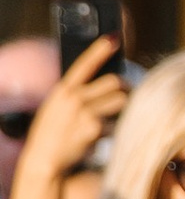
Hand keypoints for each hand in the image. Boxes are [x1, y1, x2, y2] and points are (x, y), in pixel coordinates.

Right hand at [15, 35, 121, 193]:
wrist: (44, 161)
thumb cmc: (51, 135)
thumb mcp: (56, 107)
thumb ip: (75, 95)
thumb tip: (103, 86)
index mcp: (63, 90)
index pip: (85, 63)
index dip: (100, 49)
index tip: (114, 38)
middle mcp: (74, 98)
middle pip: (115, 81)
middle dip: (125, 87)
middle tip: (125, 94)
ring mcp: (86, 112)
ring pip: (121, 100)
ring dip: (123, 108)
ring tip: (113, 117)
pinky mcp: (95, 128)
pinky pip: (117, 123)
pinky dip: (116, 129)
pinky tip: (102, 136)